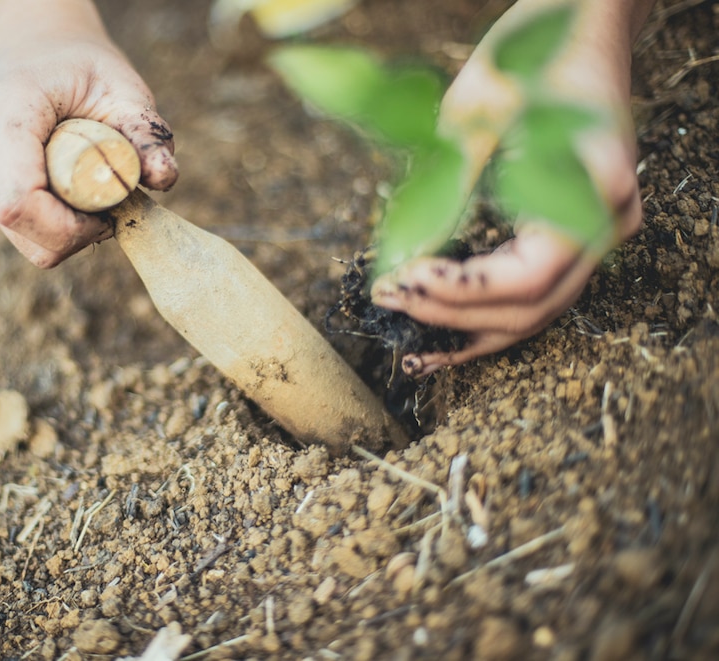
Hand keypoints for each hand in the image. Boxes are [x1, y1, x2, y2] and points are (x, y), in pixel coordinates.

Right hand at [0, 1, 176, 267]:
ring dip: (60, 228)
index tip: (108, 214)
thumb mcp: (123, 89)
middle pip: (20, 229)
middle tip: (104, 202)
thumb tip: (163, 177)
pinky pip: (11, 230)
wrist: (28, 49)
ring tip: (78, 183)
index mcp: (5, 108)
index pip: (20, 201)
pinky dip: (43, 222)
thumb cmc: (80, 69)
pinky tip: (53, 182)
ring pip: (18, 238)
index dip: (70, 227)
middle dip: (72, 233)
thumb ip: (147, 134)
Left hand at [371, 0, 650, 374]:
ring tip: (413, 348)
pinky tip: (446, 334)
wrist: (581, 25)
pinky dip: (490, 316)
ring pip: (537, 313)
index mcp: (592, 189)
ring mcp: (599, 230)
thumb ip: (448, 190)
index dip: (462, 291)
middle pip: (532, 306)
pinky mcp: (577, 231)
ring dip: (472, 332)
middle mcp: (609, 220)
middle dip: (454, 314)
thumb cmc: (530, 52)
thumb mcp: (475, 111)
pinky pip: (537, 293)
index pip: (528, 276)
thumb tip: (405, 257)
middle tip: (390, 301)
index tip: (403, 280)